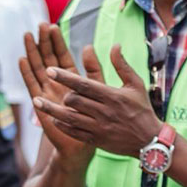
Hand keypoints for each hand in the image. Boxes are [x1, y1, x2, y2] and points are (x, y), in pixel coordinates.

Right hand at [18, 24, 94, 162]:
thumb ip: (94, 69)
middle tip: (39, 25)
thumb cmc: (95, 118)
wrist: (84, 143)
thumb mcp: (99, 90)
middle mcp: (57, 83)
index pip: (62, 55)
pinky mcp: (41, 103)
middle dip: (43, 42)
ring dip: (32, 52)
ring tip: (28, 36)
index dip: (57, 41)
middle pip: (48, 58)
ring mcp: (47, 92)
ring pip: (38, 68)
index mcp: (72, 79)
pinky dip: (27, 72)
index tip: (52, 25)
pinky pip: (32, 85)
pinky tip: (22, 59)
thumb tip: (89, 45)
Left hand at [37, 46, 162, 158]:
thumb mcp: (136, 85)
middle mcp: (104, 112)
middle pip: (74, 101)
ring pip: (69, 117)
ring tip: (37, 102)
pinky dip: (62, 125)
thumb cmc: (142, 110)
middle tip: (50, 85)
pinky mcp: (96, 140)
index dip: (65, 77)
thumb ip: (122, 65)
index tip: (50, 70)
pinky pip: (74, 132)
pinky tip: (53, 119)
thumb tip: (115, 45)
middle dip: (60, 93)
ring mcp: (99, 128)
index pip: (84, 85)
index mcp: (112, 96)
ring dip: (51, 109)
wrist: (150, 141)